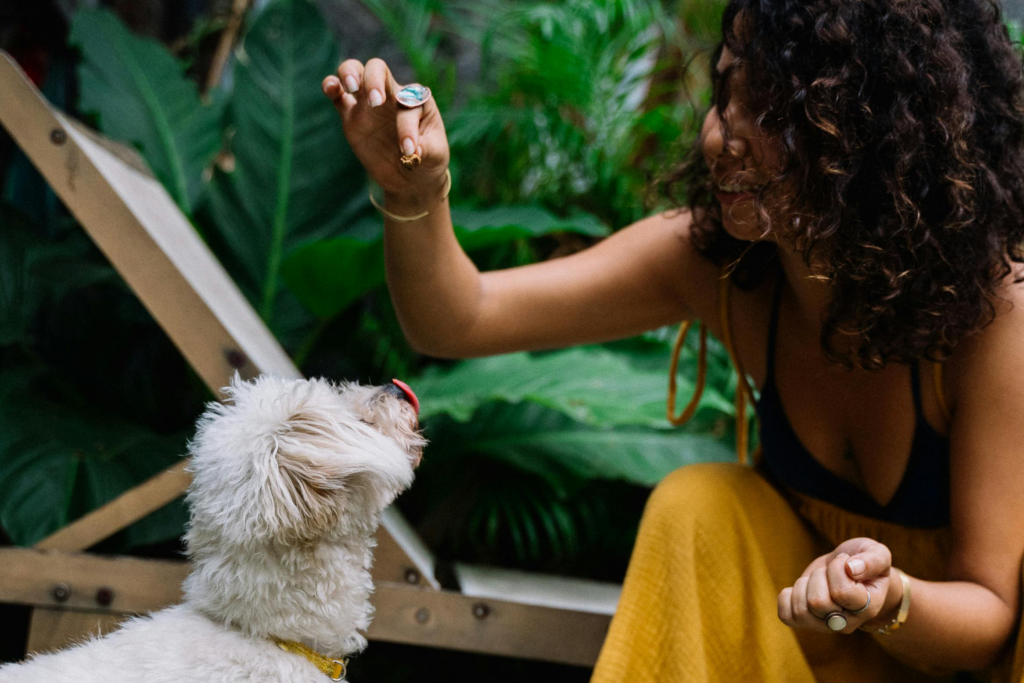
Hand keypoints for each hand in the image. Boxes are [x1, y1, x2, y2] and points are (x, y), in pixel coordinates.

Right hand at [322, 58, 450, 202]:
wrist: (409, 177)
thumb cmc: (428, 160)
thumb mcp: (436, 156)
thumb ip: (427, 149)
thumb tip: (413, 151)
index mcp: (416, 100)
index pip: (408, 103)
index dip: (408, 128)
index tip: (409, 152)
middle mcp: (391, 95)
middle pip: (378, 69)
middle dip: (374, 80)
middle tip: (375, 102)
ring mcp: (368, 104)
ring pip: (355, 72)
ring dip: (349, 73)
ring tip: (351, 87)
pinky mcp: (351, 117)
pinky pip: (337, 96)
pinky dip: (331, 87)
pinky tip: (330, 88)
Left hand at [778, 537, 899, 633]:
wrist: (850, 570)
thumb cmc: (864, 562)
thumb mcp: (877, 553)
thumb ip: (873, 559)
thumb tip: (851, 568)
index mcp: (869, 608)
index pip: (842, 593)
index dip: (837, 569)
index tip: (845, 561)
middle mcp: (847, 623)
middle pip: (817, 602)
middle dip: (819, 576)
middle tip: (829, 571)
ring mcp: (824, 625)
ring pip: (801, 609)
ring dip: (804, 585)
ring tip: (817, 579)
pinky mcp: (804, 622)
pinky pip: (786, 615)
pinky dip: (787, 596)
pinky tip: (801, 587)